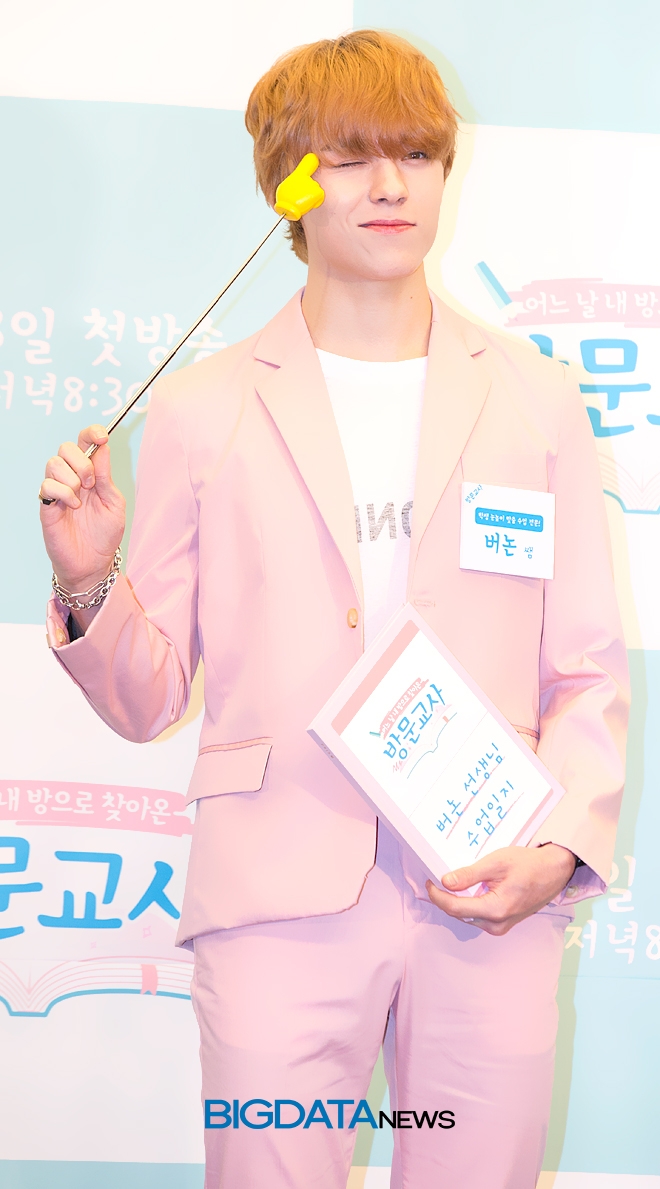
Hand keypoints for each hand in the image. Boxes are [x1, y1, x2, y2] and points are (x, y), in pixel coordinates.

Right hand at [40, 425, 125, 593]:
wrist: (94, 563)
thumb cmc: (105, 535)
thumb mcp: (114, 502)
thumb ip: (106, 476)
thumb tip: (102, 447)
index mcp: (90, 474)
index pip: (84, 443)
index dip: (91, 433)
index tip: (102, 436)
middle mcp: (72, 478)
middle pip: (66, 447)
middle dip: (81, 461)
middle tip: (91, 483)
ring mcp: (57, 491)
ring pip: (54, 463)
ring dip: (72, 478)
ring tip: (81, 498)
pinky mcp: (47, 505)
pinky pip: (47, 485)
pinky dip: (63, 492)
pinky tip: (72, 506)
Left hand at [426, 844, 576, 935]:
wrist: (554, 872)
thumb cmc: (528, 864)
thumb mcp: (496, 863)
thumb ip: (470, 874)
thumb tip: (446, 882)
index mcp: (495, 910)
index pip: (455, 908)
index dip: (437, 896)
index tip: (429, 882)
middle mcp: (496, 924)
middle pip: (459, 914)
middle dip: (444, 898)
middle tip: (435, 879)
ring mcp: (500, 926)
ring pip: (467, 916)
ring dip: (455, 902)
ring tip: (448, 883)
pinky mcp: (503, 923)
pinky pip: (478, 916)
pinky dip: (468, 904)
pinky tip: (466, 890)